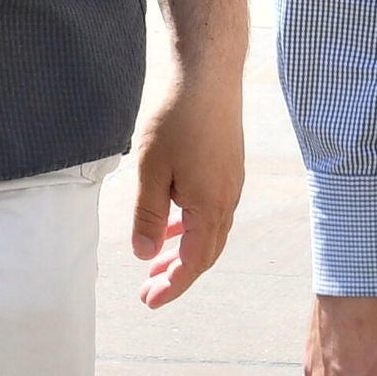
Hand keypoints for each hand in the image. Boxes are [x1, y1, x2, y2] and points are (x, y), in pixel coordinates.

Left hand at [129, 66, 243, 308]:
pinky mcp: (229, 168)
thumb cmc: (178, 117)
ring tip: (157, 263)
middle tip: (149, 290)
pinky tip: (174, 222)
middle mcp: (227, 200)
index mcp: (209, 207)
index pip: (193, 263)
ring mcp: (232, 184)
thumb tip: (144, 254)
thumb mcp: (150, 170)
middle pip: (205, 253)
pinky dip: (192, 227)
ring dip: (185, 251)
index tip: (150, 301)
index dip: (172, 286)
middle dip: (178, 275)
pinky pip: (212, 211)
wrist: (209, 74)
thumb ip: (147, 215)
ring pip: (210, 232)